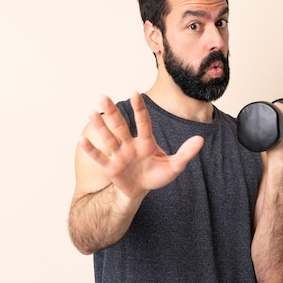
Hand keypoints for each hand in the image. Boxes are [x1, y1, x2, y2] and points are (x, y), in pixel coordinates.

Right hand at [78, 93, 203, 198]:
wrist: (141, 190)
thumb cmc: (156, 175)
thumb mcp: (174, 166)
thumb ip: (186, 153)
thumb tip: (200, 139)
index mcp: (146, 142)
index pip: (143, 122)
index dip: (139, 109)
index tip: (135, 93)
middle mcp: (130, 144)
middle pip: (121, 126)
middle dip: (113, 112)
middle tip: (103, 96)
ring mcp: (119, 155)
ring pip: (109, 138)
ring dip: (100, 126)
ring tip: (91, 112)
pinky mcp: (111, 167)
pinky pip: (100, 156)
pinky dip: (91, 149)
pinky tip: (82, 138)